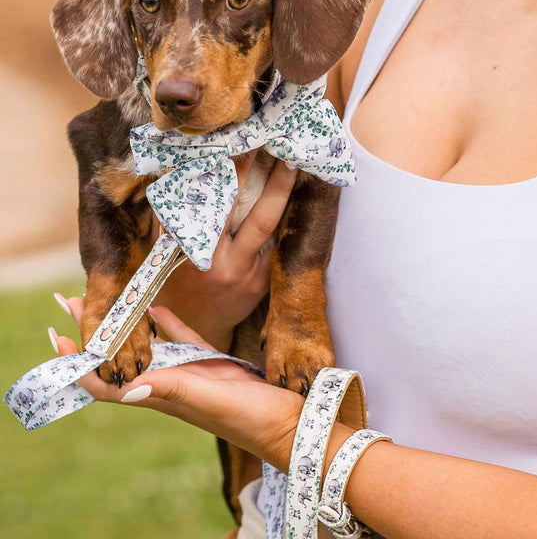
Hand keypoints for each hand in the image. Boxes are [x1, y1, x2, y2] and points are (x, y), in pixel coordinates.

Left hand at [52, 299, 303, 471]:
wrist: (290, 423)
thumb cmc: (254, 419)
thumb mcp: (214, 403)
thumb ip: (176, 392)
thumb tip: (127, 387)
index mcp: (165, 396)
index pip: (111, 382)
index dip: (82, 365)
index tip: (60, 338)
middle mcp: (172, 385)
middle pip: (123, 358)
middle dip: (97, 334)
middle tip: (74, 302)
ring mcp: (192, 373)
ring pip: (150, 347)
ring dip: (127, 326)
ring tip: (109, 299)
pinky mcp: (215, 364)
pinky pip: (184, 340)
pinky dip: (168, 325)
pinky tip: (157, 308)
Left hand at [150, 151, 297, 352]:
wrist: (192, 323)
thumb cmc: (233, 300)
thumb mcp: (260, 283)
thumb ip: (267, 250)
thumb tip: (281, 206)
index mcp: (242, 268)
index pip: (264, 220)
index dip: (278, 188)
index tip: (289, 161)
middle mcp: (212, 258)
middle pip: (228, 202)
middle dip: (243, 166)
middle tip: (252, 136)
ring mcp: (184, 251)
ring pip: (198, 200)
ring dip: (209, 168)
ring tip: (220, 140)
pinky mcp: (163, 244)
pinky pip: (170, 207)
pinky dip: (178, 183)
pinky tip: (185, 158)